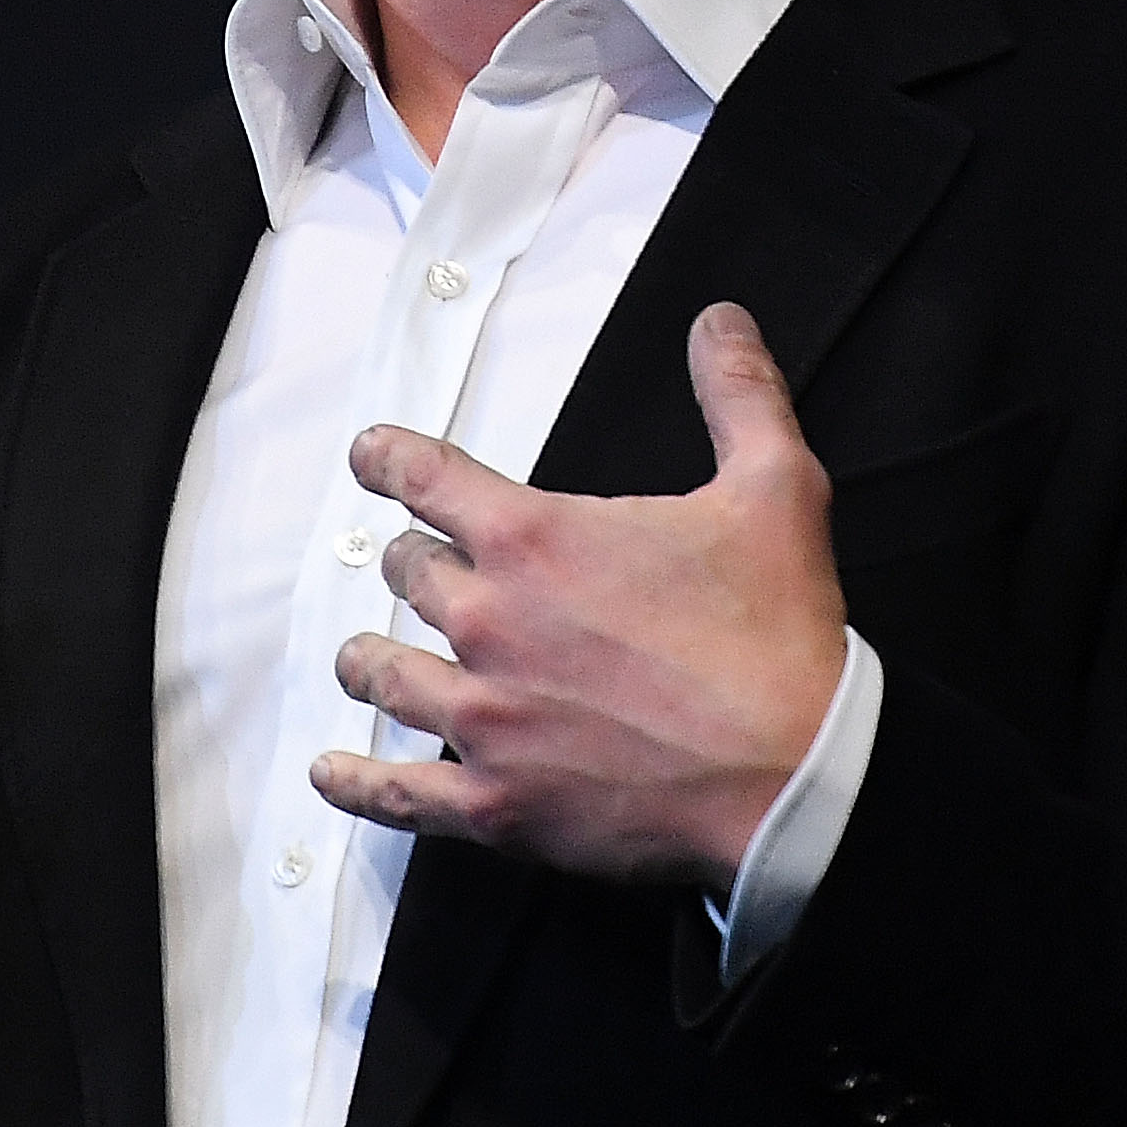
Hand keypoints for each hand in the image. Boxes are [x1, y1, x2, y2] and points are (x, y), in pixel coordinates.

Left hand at [314, 303, 848, 891]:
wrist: (795, 776)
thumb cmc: (779, 638)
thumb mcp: (776, 489)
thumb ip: (739, 394)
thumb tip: (721, 323)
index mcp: (537, 541)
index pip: (425, 477)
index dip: (389, 458)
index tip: (370, 455)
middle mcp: (491, 623)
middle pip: (408, 576)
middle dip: (416, 564)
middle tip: (427, 568)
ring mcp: (485, 719)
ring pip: (385, 675)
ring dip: (372, 658)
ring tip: (366, 658)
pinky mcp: (496, 803)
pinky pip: (398, 794)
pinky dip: (356, 783)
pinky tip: (331, 772)